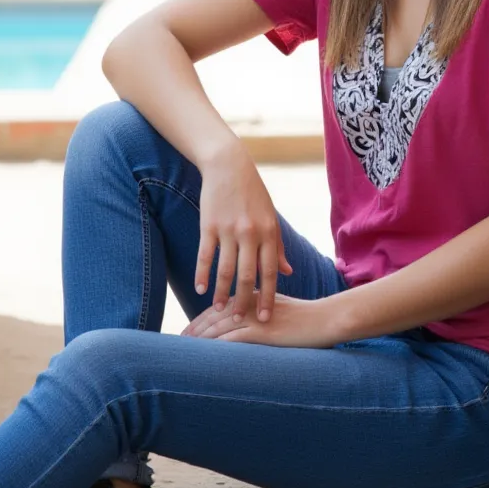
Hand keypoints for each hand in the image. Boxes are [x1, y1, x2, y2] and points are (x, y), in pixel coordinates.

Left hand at [182, 293, 338, 348]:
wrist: (325, 319)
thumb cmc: (305, 317)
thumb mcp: (279, 308)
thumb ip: (261, 309)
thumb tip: (248, 320)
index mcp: (252, 296)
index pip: (220, 307)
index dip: (202, 319)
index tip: (189, 330)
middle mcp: (250, 303)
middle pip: (214, 315)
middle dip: (195, 328)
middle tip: (180, 340)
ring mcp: (255, 317)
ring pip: (219, 327)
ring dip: (200, 338)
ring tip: (186, 349)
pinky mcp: (262, 331)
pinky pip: (233, 339)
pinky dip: (216, 346)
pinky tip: (205, 354)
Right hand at [195, 141, 292, 323]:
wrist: (229, 166)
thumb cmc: (253, 194)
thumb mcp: (271, 218)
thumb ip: (277, 247)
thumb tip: (288, 272)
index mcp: (269, 233)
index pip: (270, 272)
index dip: (268, 297)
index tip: (265, 319)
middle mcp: (251, 233)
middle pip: (247, 275)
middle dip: (243, 301)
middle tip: (239, 321)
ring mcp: (229, 230)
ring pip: (225, 269)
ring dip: (221, 293)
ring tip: (218, 310)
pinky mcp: (209, 225)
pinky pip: (205, 255)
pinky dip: (202, 274)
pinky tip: (200, 289)